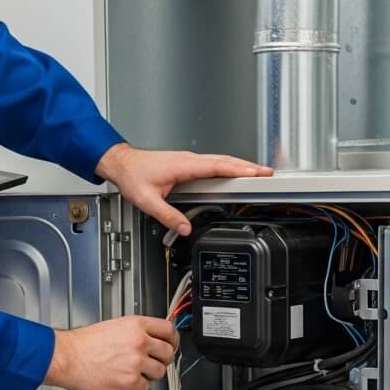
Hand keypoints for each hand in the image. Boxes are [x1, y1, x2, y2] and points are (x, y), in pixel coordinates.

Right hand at [44, 316, 177, 389]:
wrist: (67, 357)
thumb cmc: (84, 344)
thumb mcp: (114, 326)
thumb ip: (136, 331)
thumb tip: (151, 339)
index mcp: (136, 325)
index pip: (168, 330)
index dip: (172, 340)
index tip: (171, 345)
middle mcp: (139, 341)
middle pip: (168, 352)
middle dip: (162, 359)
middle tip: (153, 362)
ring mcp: (136, 362)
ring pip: (159, 372)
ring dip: (150, 374)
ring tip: (134, 371)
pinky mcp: (130, 381)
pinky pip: (146, 387)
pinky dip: (138, 386)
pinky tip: (125, 379)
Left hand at [95, 143, 273, 235]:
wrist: (122, 163)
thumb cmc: (133, 177)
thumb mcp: (148, 201)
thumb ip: (168, 216)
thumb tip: (185, 229)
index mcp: (183, 166)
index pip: (217, 167)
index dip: (238, 171)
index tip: (255, 174)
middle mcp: (189, 160)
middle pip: (225, 161)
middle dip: (247, 167)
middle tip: (267, 173)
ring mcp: (189, 160)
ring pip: (220, 161)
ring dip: (239, 166)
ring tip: (258, 173)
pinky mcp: (187, 163)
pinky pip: (212, 164)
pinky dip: (228, 167)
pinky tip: (234, 173)